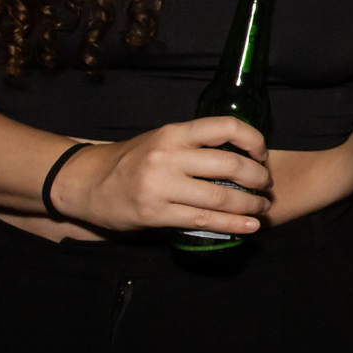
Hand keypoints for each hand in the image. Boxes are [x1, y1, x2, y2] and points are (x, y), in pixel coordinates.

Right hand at [50, 117, 271, 234]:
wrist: (86, 183)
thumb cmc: (129, 161)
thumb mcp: (160, 141)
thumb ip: (192, 146)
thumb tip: (238, 158)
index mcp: (174, 132)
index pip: (226, 126)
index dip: (253, 140)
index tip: (262, 155)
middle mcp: (170, 156)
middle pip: (231, 165)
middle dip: (258, 178)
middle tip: (267, 186)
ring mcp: (162, 186)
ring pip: (221, 197)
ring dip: (250, 205)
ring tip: (262, 208)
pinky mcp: (156, 214)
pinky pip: (204, 222)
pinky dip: (232, 225)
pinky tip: (249, 226)